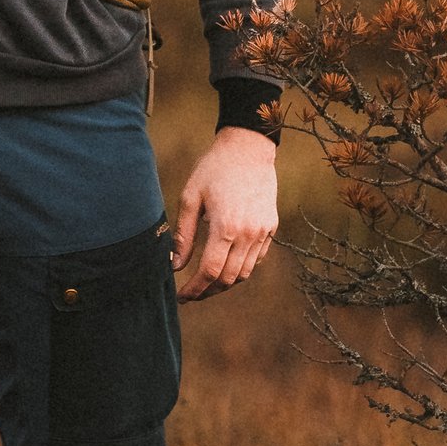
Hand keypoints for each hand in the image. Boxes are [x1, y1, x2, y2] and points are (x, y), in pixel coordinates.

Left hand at [172, 127, 278, 302]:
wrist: (248, 148)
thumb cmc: (214, 169)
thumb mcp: (190, 197)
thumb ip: (183, 235)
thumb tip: (175, 265)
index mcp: (225, 226)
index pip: (210, 272)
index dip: (194, 289)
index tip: (181, 296)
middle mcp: (248, 233)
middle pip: (228, 279)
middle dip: (207, 291)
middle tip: (191, 293)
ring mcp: (262, 232)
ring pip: (244, 273)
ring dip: (224, 283)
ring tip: (206, 283)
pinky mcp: (271, 227)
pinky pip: (256, 259)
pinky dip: (240, 269)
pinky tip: (225, 264)